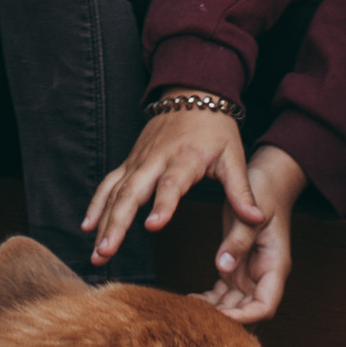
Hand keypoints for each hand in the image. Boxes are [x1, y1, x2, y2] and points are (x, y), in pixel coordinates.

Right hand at [84, 103, 253, 262]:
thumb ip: (241, 192)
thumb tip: (257, 221)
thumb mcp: (234, 158)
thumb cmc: (216, 130)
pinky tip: (88, 226)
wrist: (192, 94)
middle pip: (132, 192)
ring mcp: (139, 161)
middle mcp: (156, 160)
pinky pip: (108, 184)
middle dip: (118, 223)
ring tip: (97, 252)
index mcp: (185, 158)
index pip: (171, 183)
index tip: (153, 226)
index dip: (162, 204)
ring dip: (104, 222)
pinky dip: (97, 204)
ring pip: (115, 192)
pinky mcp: (130, 162)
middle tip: (107, 252)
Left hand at [207, 143, 305, 323]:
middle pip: (248, 310)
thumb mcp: (251, 212)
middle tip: (195, 317)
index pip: (265, 305)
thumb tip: (223, 268)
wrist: (266, 177)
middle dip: (225, 318)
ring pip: (233, 305)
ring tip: (187, 311)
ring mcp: (249, 273)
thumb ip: (239, 240)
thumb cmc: (263, 191)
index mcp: (275, 264)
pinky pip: (223, 293)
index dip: (244, 317)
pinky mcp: (236, 267)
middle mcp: (263, 274)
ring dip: (214, 311)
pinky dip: (209, 299)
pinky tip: (190, 300)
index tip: (219, 316)